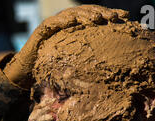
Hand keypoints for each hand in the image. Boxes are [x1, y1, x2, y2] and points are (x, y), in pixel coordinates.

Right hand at [3, 5, 128, 88]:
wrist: (27, 74)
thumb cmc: (51, 70)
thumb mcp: (75, 64)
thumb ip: (89, 60)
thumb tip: (115, 66)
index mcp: (77, 29)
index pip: (97, 18)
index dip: (111, 15)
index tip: (127, 17)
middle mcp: (67, 24)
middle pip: (87, 12)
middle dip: (102, 13)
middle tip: (115, 17)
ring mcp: (54, 25)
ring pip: (72, 14)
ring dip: (86, 14)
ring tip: (97, 18)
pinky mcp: (42, 31)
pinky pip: (53, 23)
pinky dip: (63, 20)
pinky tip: (73, 21)